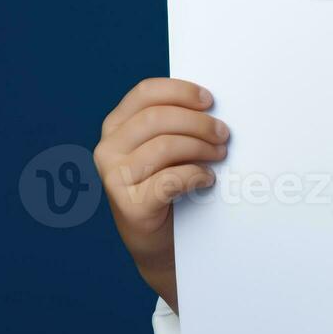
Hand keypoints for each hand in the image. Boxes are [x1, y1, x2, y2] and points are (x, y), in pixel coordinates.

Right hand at [93, 77, 228, 311]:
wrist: (162, 242)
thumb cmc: (170, 186)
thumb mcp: (168, 149)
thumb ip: (176, 124)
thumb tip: (212, 104)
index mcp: (116, 126)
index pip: (145, 92)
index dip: (180, 91)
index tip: (210, 100)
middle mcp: (108, 149)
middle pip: (158, 118)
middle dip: (198, 123)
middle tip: (223, 134)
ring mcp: (114, 178)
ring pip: (164, 145)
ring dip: (201, 147)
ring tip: (219, 155)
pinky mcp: (129, 205)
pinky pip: (170, 179)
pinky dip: (196, 175)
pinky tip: (207, 179)